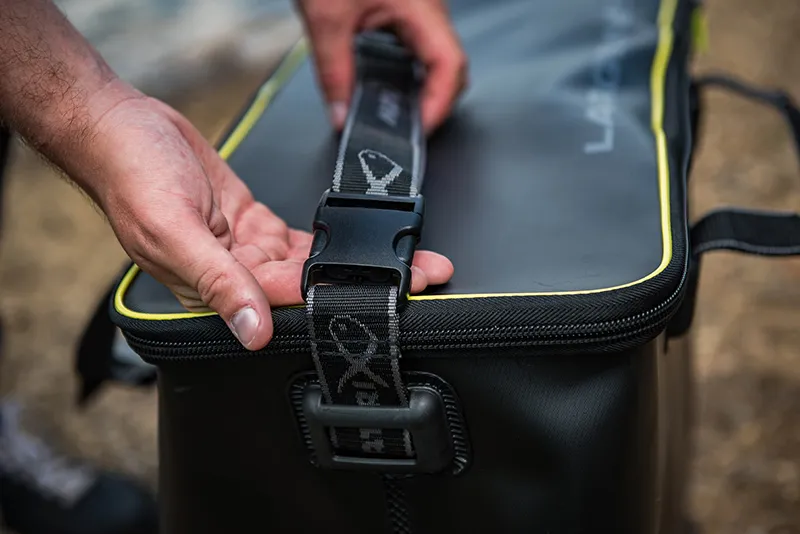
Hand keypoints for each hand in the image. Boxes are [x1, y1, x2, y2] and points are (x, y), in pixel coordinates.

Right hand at [83, 83, 453, 350]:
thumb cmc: (130, 175)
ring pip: (313, 264)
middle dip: (367, 281)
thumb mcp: (173, 230)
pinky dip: (332, 241)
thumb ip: (218, 282)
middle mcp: (234, 275)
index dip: (342, 301)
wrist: (119, 127)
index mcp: (213, 288)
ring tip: (409, 259)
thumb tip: (252, 331)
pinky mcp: (250, 223)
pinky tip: (364, 244)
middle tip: (422, 277)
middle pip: (312, 287)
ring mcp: (244, 249)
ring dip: (359, 260)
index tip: (390, 300)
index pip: (288, 304)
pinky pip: (297, 241)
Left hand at [295, 0, 467, 132]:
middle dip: (434, 103)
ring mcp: (420, 8)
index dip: (439, 105)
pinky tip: (386, 86)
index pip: (449, 66)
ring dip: (422, 88)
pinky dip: (407, 72)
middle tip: (405, 130)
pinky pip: (417, 47)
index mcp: (421, 6)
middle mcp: (429, 8)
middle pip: (450, 67)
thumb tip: (341, 114)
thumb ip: (333, 72)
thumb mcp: (324, 17)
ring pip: (436, 58)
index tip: (418, 131)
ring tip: (397, 115)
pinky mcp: (406, 9)